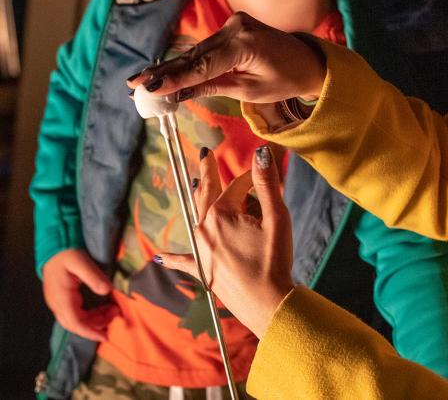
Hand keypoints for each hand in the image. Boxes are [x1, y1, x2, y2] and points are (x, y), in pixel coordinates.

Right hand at [42, 249, 116, 340]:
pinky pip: (75, 314)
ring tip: (112, 311)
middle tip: (115, 316)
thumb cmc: (67, 255)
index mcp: (62, 298)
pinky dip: (89, 315)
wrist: (53, 250)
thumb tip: (107, 290)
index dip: (90, 331)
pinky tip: (102, 309)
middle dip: (96, 325)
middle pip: (75, 324)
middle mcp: (57, 304)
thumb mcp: (81, 262)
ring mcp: (58, 303)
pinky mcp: (62, 300)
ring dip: (94, 319)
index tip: (105, 336)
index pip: (75, 322)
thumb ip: (93, 277)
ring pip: (76, 320)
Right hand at [126, 12, 325, 103]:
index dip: (174, 78)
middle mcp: (237, 26)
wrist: (308, 61)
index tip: (148, 88)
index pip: (202, 65)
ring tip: (142, 81)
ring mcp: (235, 23)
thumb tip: (178, 93)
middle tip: (134, 84)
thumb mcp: (250, 90)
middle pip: (194, 55)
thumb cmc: (285, 80)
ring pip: (198, 50)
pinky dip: (189, 60)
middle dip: (165, 72)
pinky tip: (165, 70)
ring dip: (172, 67)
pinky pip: (207, 47)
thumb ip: (214, 87)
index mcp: (245, 43)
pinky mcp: (234, 26)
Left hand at [158, 146, 294, 338]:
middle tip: (205, 154)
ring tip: (198, 184)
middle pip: (207, 193)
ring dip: (200, 199)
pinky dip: (174, 257)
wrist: (268, 304)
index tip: (265, 176)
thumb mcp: (277, 218)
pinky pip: (183, 261)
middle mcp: (205, 229)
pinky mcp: (203, 271)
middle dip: (208, 171)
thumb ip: (267, 184)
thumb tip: (261, 152)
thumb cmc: (274, 261)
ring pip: (198, 218)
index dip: (253, 179)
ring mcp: (201, 251)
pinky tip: (161, 257)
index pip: (237, 186)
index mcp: (222, 214)